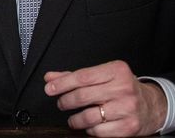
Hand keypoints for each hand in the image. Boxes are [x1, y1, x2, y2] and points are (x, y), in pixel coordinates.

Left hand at [44, 60, 166, 135]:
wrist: (151, 106)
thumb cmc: (123, 88)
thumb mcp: (103, 76)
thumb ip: (75, 76)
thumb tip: (50, 77)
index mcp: (116, 71)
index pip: (82, 77)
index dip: (62, 84)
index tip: (49, 88)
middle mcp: (123, 88)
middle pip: (83, 96)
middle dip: (65, 101)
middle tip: (61, 103)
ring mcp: (127, 108)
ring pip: (89, 116)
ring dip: (75, 119)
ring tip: (72, 118)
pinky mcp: (129, 127)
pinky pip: (100, 131)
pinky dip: (90, 130)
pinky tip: (89, 126)